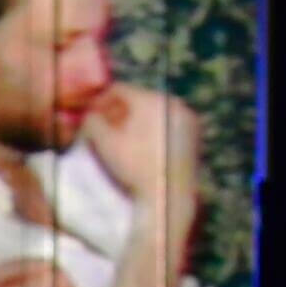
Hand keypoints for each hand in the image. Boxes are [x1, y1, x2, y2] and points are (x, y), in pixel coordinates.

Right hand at [83, 83, 198, 213]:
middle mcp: (172, 102)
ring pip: (154, 111)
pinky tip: (143, 147)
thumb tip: (91, 115)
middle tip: (105, 128)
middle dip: (119, 112)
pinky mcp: (194, 134)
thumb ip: (92, 121)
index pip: (119, 90)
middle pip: (138, 99)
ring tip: (123, 139)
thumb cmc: (134, 168)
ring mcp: (187, 117)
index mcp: (151, 99)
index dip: (100, 101)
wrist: (168, 197)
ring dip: (136, 120)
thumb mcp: (104, 143)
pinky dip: (154, 129)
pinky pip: (168, 123)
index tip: (91, 117)